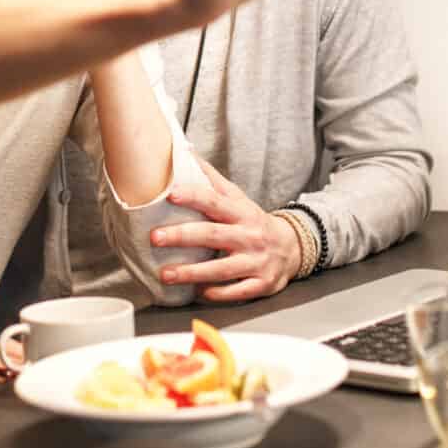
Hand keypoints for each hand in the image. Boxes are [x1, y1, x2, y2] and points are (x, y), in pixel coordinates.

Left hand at [149, 167, 304, 301]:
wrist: (293, 248)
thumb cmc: (254, 222)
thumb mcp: (238, 199)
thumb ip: (212, 181)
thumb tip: (186, 153)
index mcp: (242, 212)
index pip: (215, 201)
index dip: (193, 197)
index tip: (170, 194)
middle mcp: (249, 236)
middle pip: (213, 235)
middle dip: (182, 236)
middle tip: (155, 237)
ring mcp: (256, 261)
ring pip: (222, 268)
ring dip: (192, 272)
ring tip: (165, 274)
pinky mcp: (261, 284)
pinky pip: (236, 292)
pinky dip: (216, 293)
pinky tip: (197, 292)